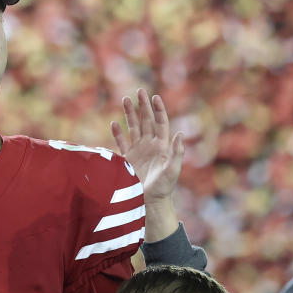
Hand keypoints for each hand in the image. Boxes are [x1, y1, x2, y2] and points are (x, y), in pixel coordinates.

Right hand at [111, 89, 183, 204]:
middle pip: (146, 121)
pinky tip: (114, 124)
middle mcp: (150, 145)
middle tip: (139, 91)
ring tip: (125, 100)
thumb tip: (179, 133)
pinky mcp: (127, 159)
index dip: (158, 110)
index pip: (161, 123)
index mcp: (162, 145)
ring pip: (133, 128)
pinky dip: (117, 133)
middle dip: (143, 106)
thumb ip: (176, 152)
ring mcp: (138, 151)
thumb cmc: (164, 188)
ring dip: (129, 114)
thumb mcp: (173, 170)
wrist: (149, 201)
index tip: (155, 97)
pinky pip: (121, 143)